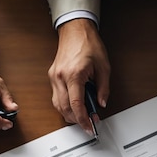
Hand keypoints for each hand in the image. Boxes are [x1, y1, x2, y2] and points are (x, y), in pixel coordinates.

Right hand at [48, 18, 109, 134]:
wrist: (75, 29)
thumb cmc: (88, 44)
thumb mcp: (104, 67)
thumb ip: (103, 88)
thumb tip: (101, 103)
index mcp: (74, 74)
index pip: (76, 105)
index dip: (83, 119)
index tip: (89, 126)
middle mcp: (60, 77)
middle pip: (65, 108)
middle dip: (77, 119)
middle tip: (89, 122)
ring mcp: (54, 77)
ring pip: (58, 105)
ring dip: (70, 114)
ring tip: (83, 115)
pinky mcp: (52, 77)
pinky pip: (56, 97)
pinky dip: (65, 105)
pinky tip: (74, 106)